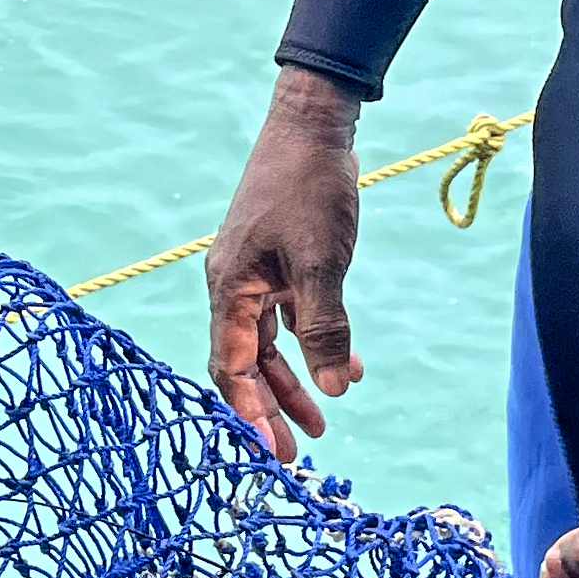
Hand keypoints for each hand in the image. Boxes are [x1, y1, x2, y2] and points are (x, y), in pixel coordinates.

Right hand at [205, 67, 364, 455]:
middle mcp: (234, 285)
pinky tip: (346, 366)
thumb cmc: (310, 187)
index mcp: (231, 288)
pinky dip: (312, 343)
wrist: (312, 125)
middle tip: (298, 452)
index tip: (273, 451)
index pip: (233, 366)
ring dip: (294, 381)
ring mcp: (255, 274)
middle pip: (247, 362)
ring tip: (323, 422)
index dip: (250, 412)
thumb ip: (326, 327)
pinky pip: (288, 317)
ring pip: (268, 344)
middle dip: (271, 407)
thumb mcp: (322, 262)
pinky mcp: (276, 262)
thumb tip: (336, 387)